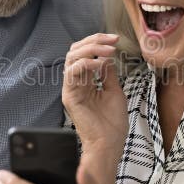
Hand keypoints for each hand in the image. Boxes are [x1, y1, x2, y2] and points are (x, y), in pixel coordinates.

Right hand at [62, 33, 127, 150]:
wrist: (110, 143)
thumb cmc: (112, 123)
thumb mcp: (114, 90)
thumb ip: (107, 73)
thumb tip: (107, 56)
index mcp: (85, 82)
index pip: (84, 54)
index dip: (97, 42)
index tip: (115, 39)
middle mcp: (75, 83)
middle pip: (75, 51)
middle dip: (94, 41)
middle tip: (112, 40)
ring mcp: (71, 89)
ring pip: (71, 58)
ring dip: (91, 50)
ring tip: (108, 51)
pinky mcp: (69, 96)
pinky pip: (72, 72)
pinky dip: (86, 63)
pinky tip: (101, 64)